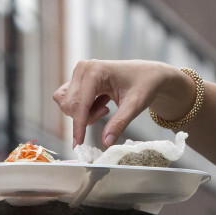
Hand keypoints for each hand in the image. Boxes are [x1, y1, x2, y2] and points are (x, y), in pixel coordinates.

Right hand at [53, 59, 187, 147]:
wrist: (148, 75)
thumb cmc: (144, 85)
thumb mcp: (135, 105)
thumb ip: (119, 123)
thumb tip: (106, 143)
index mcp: (95, 70)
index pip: (79, 103)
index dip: (78, 126)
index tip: (78, 145)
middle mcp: (83, 69)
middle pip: (69, 105)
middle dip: (86, 117)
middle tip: (107, 112)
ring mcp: (79, 73)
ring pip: (68, 104)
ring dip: (84, 113)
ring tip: (105, 107)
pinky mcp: (78, 80)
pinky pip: (71, 102)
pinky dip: (84, 109)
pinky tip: (101, 103)